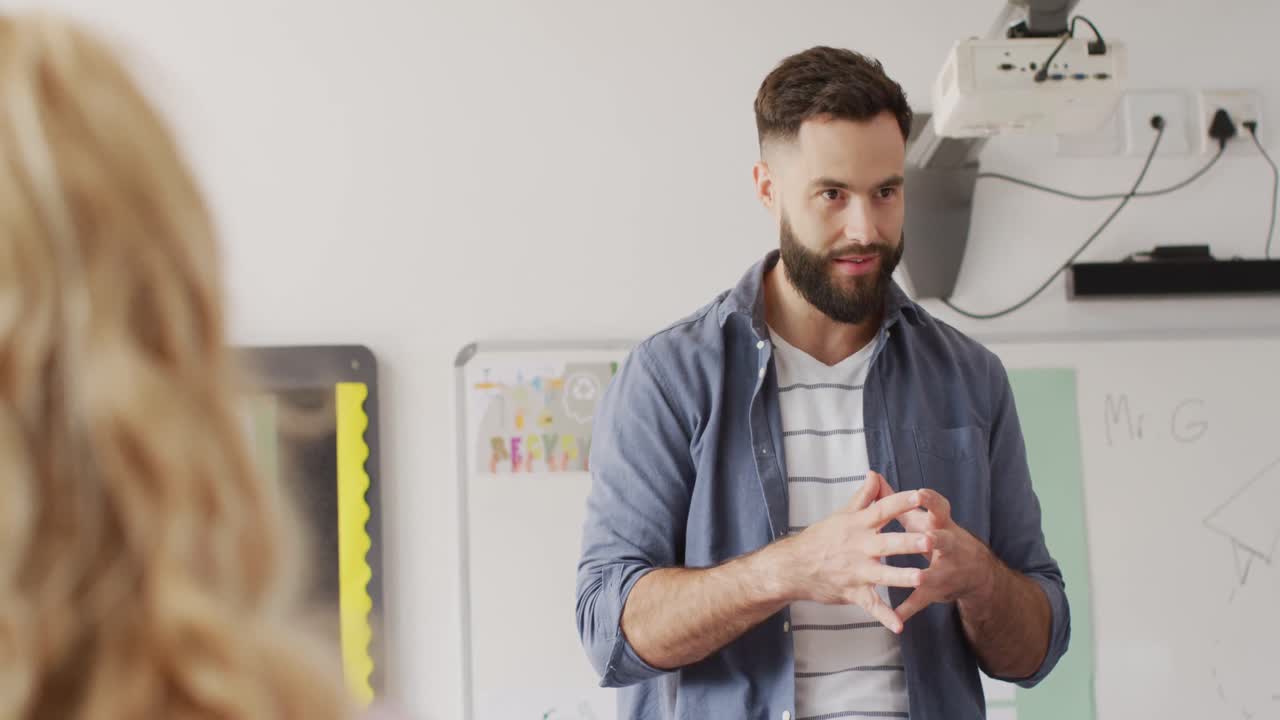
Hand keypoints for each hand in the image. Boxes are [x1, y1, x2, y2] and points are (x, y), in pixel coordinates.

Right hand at [779, 471, 932, 633]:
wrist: (793, 566)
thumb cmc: (820, 538)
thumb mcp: (842, 514)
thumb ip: (863, 496)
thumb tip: (875, 474)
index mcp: (859, 525)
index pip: (883, 510)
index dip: (901, 502)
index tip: (920, 496)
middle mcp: (859, 546)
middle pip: (888, 543)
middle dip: (909, 542)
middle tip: (930, 540)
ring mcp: (857, 571)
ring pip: (883, 574)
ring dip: (902, 577)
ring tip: (922, 579)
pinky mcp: (853, 592)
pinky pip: (871, 606)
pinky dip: (884, 617)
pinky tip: (899, 626)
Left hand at [885, 478, 996, 622]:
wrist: (975, 572)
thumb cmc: (940, 536)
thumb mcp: (922, 518)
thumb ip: (897, 501)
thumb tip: (874, 478)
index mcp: (942, 525)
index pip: (940, 509)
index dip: (931, 501)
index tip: (920, 493)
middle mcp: (948, 546)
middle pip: (944, 540)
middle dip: (936, 539)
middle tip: (928, 537)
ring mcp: (944, 570)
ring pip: (935, 573)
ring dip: (926, 575)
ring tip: (918, 578)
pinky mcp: (936, 590)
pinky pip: (922, 600)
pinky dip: (909, 608)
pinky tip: (897, 616)